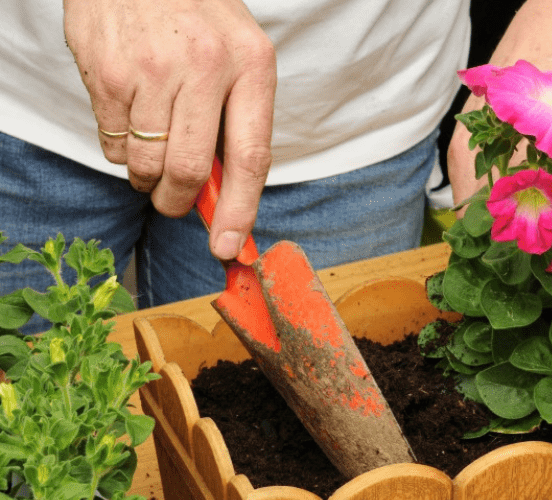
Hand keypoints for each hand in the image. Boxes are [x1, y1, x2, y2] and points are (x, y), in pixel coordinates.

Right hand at [63, 0, 276, 259]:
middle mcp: (204, 65)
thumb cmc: (196, 17)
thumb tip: (224, 196)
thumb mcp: (237, 56)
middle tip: (172, 202)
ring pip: (145, 164)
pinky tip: (131, 112)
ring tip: (152, 146)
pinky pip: (113, 144)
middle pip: (189, 170)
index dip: (239, 210)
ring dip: (146, 177)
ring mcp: (151, 68)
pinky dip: (122, 147)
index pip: (251, 157)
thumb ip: (236, 121)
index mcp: (251, 64)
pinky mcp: (106, 71)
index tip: (227, 247)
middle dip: (178, 201)